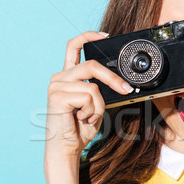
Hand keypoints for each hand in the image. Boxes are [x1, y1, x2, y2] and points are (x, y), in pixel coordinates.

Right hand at [44, 31, 132, 159]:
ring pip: (93, 86)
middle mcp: (59, 77)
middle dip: (112, 78)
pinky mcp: (57, 96)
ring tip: (89, 116)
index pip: (74, 46)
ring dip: (99, 105)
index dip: (89, 36)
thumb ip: (100, 89)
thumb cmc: (80, 127)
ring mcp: (56, 85)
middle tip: (126, 89)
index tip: (105, 36)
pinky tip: (81, 118)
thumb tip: (120, 81)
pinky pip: (88, 97)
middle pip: (91, 65)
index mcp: (67, 76)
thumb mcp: (95, 103)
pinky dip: (92, 111)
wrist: (67, 148)